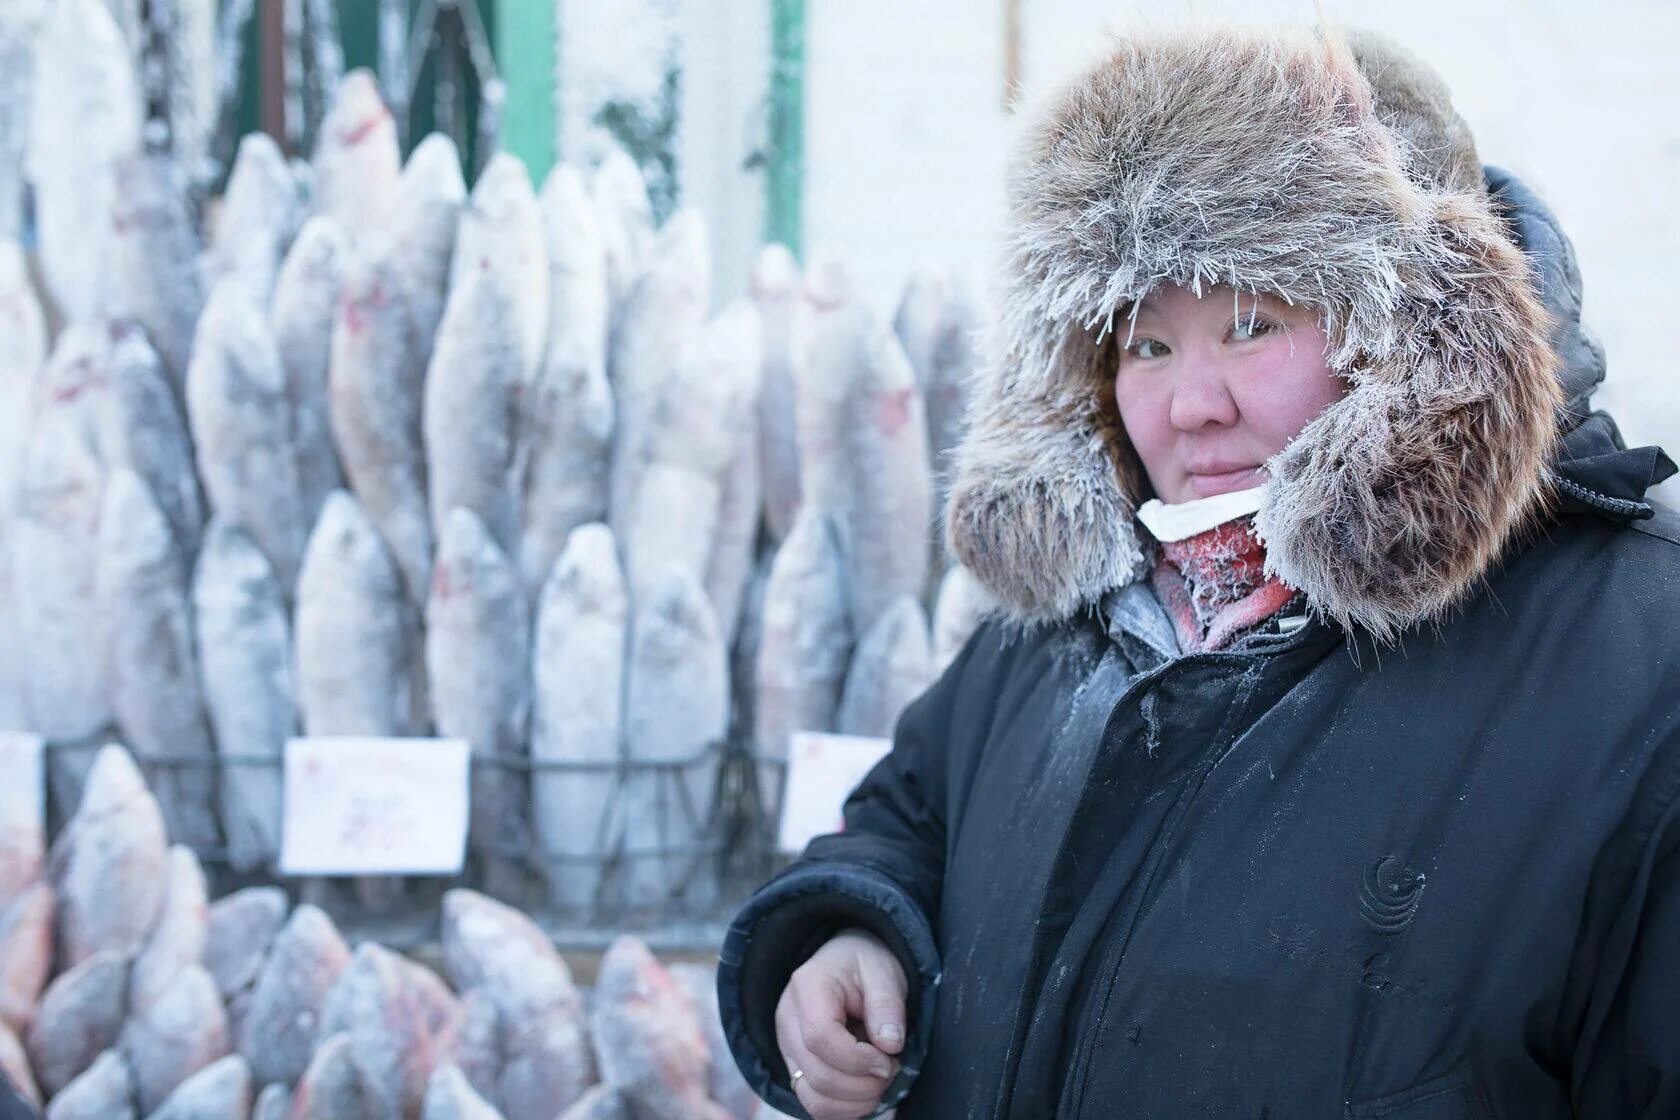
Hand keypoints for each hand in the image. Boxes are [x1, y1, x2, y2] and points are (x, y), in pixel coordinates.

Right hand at [774, 928, 907, 1119]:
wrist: (847, 963)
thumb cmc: (866, 964)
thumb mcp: (884, 972)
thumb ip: (887, 1005)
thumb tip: (890, 1046)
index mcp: (807, 987)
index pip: (820, 1037)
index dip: (858, 1059)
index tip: (890, 1059)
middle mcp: (787, 1019)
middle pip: (817, 1074)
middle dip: (863, 1085)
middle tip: (893, 1070)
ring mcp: (787, 1046)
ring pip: (812, 1098)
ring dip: (855, 1103)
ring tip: (881, 1082)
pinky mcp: (796, 1066)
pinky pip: (814, 1104)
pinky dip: (845, 1109)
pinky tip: (868, 1094)